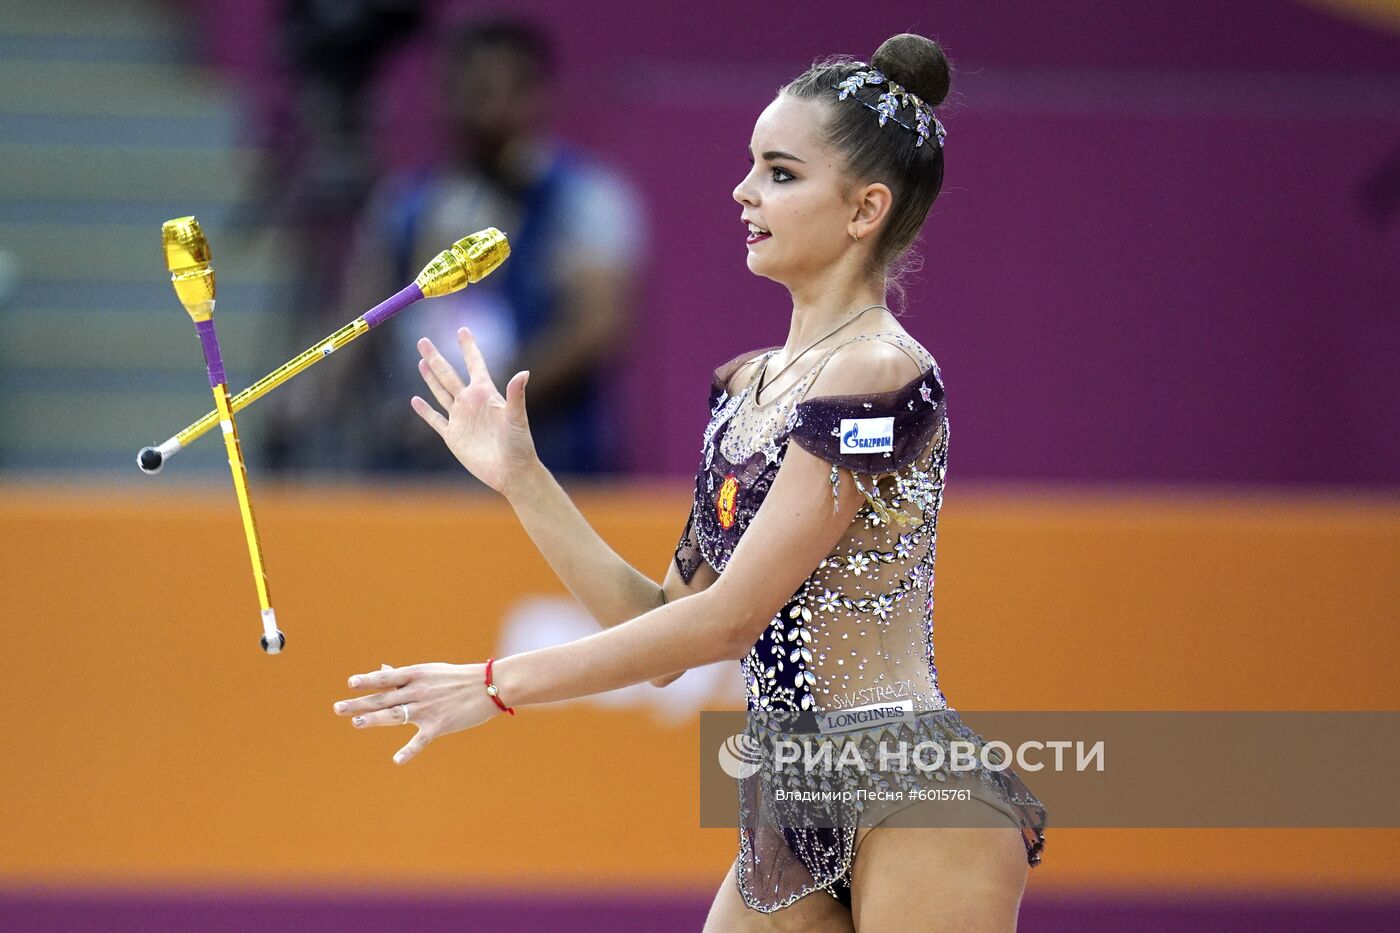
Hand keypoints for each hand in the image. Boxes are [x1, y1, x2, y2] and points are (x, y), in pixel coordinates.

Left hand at [332, 662, 499, 764]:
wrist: (490, 686)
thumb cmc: (459, 678)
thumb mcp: (431, 672)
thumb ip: (406, 675)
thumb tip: (382, 671)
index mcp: (416, 675)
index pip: (386, 678)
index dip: (367, 681)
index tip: (350, 684)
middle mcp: (418, 691)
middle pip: (383, 698)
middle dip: (360, 703)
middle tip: (338, 708)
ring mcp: (428, 708)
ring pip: (395, 715)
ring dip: (374, 719)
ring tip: (356, 723)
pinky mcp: (439, 725)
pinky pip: (420, 740)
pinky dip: (409, 750)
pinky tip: (397, 760)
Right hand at [411, 327, 539, 496]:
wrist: (511, 471)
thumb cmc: (519, 444)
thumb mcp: (517, 417)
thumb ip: (516, 395)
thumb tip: (524, 372)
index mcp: (486, 394)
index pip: (475, 364)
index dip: (468, 347)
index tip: (462, 329)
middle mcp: (471, 402)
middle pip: (448, 374)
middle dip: (436, 357)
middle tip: (422, 340)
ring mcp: (460, 418)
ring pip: (440, 392)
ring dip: (429, 378)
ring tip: (420, 361)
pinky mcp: (453, 436)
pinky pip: (435, 420)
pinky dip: (425, 411)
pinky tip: (415, 400)